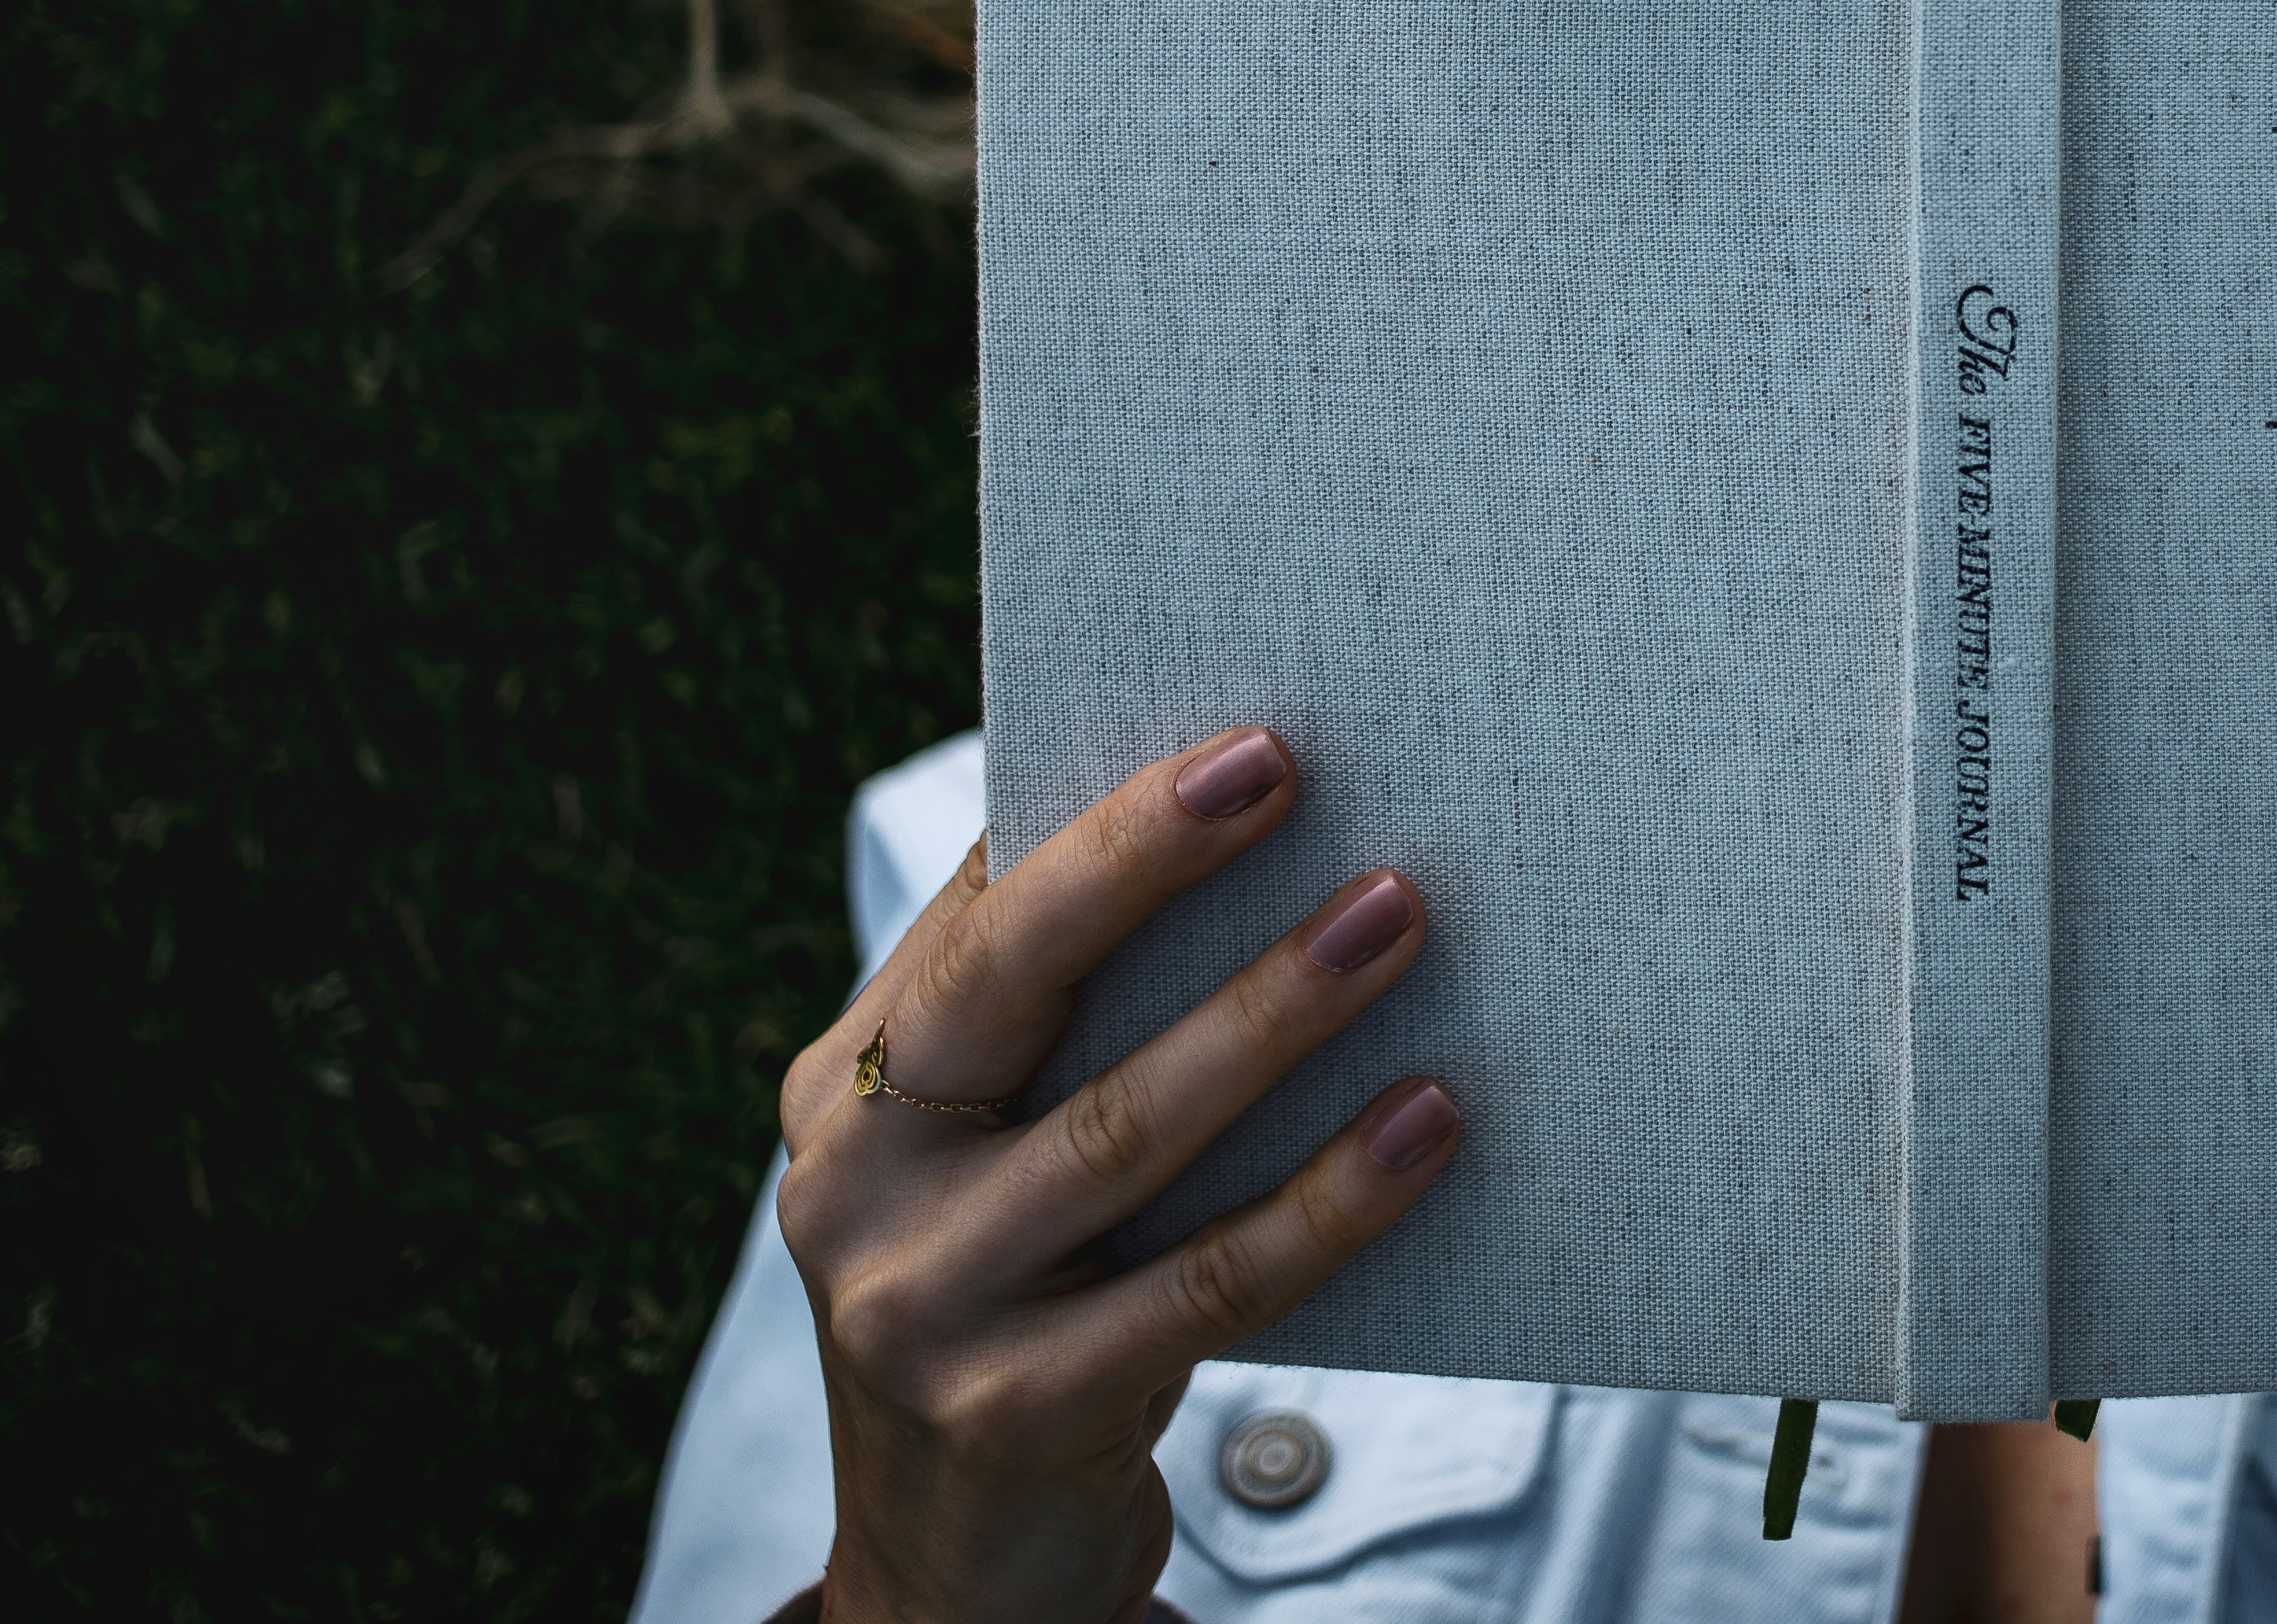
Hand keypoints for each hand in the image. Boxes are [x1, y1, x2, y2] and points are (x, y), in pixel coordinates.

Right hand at [774, 729, 1461, 1623]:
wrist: (961, 1576)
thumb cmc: (1026, 1306)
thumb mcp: (994, 1170)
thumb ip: (1061, 1035)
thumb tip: (1233, 833)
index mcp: (849, 1090)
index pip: (973, 914)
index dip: (1099, 818)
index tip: (1240, 736)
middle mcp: (856, 1185)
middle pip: (1012, 984)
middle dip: (1144, 861)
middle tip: (1284, 765)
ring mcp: (921, 1308)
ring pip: (1127, 1130)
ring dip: (1274, 1013)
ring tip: (1397, 915)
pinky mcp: (1020, 1414)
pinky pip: (1208, 1282)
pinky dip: (1328, 1197)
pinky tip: (1427, 1122)